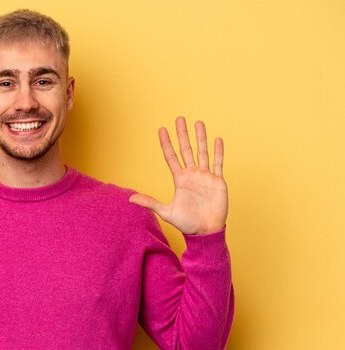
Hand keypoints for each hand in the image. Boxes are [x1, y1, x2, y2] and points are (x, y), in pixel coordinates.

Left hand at [129, 117, 227, 234]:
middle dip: (183, 134)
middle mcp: (192, 174)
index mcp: (180, 179)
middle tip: (179, 119)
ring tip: (198, 123)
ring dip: (201, 138)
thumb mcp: (166, 211)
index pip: (171, 157)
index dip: (166, 144)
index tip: (162, 130)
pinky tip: (217, 140)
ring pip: (203, 152)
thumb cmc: (186, 223)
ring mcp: (205, 176)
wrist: (206, 231)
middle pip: (186, 149)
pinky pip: (218, 163)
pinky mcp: (218, 181)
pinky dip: (218, 152)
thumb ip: (150, 202)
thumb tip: (130, 199)